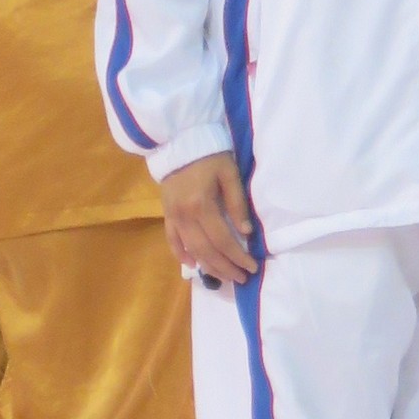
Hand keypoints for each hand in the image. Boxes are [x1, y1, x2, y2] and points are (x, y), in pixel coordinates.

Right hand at [163, 152, 257, 285]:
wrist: (179, 141)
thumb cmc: (211, 155)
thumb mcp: (229, 173)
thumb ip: (237, 203)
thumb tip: (246, 232)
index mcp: (202, 205)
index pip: (223, 240)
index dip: (238, 256)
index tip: (252, 266)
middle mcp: (185, 215)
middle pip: (207, 251)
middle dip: (226, 267)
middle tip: (242, 277)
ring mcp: (173, 216)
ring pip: (191, 250)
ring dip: (208, 266)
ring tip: (224, 277)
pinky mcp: (166, 214)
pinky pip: (172, 239)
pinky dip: (181, 254)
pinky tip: (193, 265)